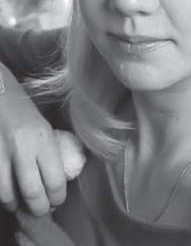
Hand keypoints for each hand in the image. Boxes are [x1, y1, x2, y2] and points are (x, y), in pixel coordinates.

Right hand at [0, 63, 66, 215]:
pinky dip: (2, 195)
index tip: (58, 199)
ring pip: (8, 195)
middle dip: (40, 208)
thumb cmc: (22, 107)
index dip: (58, 197)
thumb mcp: (43, 126)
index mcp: (43, 138)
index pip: (55, 181)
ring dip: (17, 205)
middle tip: (42, 208)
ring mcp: (0, 154)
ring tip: (22, 203)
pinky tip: (9, 193)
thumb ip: (49, 151)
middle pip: (33, 194)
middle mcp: (22, 148)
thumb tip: (56, 178)